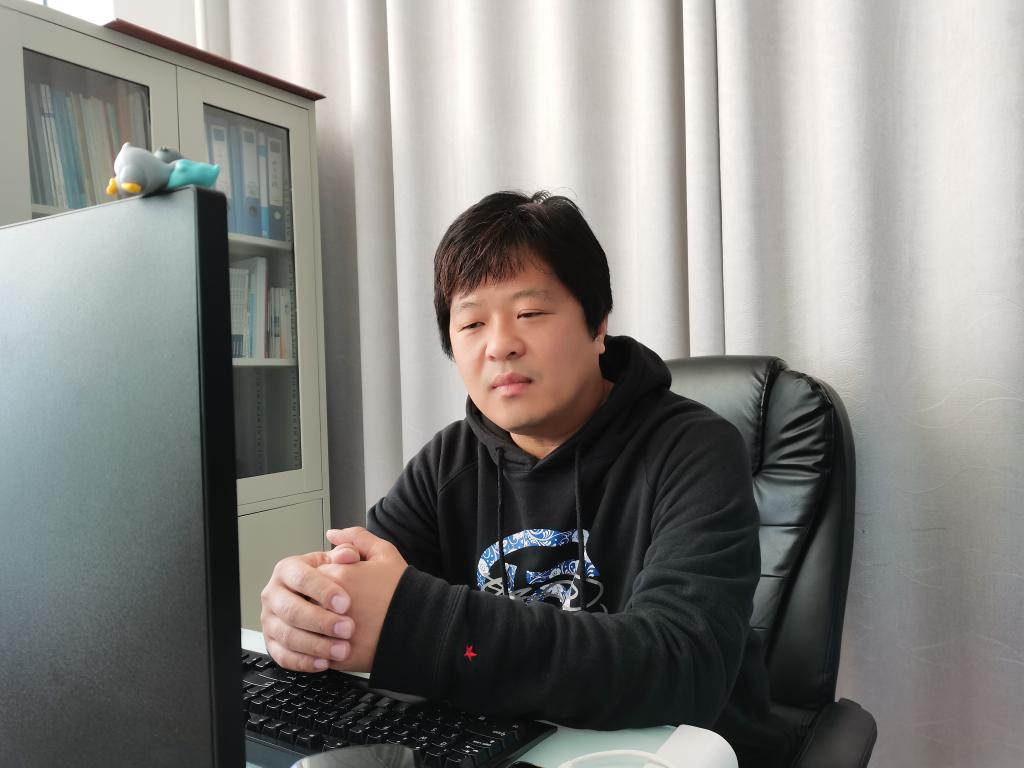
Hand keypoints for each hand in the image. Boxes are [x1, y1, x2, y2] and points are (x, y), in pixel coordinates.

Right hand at [260, 546, 359, 672]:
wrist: (321, 600)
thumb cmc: (330, 580)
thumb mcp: (339, 561)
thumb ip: (346, 553)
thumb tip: (347, 555)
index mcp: (287, 570)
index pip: (300, 577)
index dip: (323, 590)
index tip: (346, 602)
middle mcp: (274, 595)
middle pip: (292, 610)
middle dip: (321, 621)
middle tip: (347, 628)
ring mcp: (271, 621)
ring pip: (288, 636)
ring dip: (317, 645)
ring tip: (342, 648)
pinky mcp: (273, 644)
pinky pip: (284, 657)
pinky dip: (305, 662)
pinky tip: (325, 662)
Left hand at [317, 527, 407, 672]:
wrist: (421, 626)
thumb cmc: (403, 590)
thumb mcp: (384, 553)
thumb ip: (355, 538)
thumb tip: (332, 534)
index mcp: (337, 576)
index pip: (309, 576)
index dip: (323, 580)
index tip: (338, 585)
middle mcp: (329, 605)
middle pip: (304, 602)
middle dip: (315, 603)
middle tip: (336, 605)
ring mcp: (332, 633)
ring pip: (306, 629)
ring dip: (315, 627)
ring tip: (337, 625)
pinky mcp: (338, 656)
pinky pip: (316, 652)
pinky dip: (322, 648)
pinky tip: (341, 641)